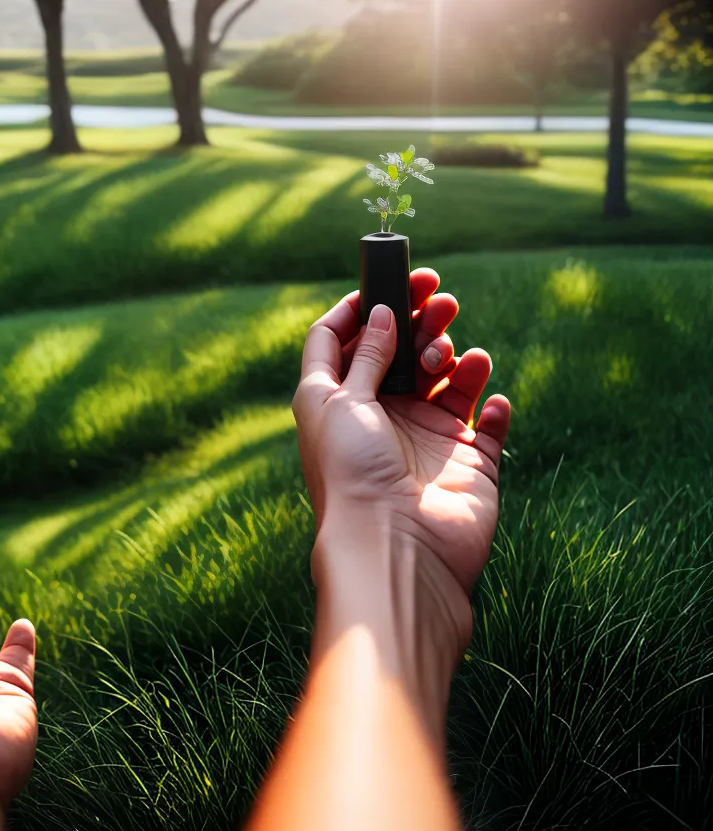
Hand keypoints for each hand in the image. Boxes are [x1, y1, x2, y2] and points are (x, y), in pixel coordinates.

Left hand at [292, 269, 510, 647]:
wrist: (396, 548)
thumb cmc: (353, 474)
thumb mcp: (341, 403)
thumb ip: (365, 356)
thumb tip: (380, 314)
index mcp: (339, 402)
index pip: (339, 343)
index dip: (359, 309)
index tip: (385, 282)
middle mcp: (382, 417)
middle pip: (401, 353)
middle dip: (419, 320)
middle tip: (439, 297)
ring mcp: (428, 440)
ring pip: (447, 378)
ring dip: (452, 355)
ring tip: (452, 355)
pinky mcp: (470, 462)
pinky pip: (489, 423)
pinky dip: (492, 404)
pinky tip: (489, 398)